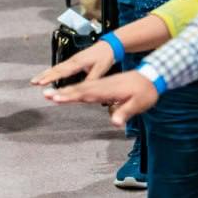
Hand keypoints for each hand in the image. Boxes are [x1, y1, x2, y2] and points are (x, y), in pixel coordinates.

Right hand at [30, 39, 117, 86]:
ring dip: (45, 74)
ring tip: (35, 80)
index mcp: (79, 62)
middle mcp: (73, 60)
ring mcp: (73, 60)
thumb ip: (90, 79)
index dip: (52, 78)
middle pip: (56, 69)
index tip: (42, 83)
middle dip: (44, 76)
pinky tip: (47, 76)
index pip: (62, 71)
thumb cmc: (105, 57)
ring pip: (56, 67)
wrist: (109, 46)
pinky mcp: (74, 60)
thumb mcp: (100, 69)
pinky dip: (52, 72)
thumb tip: (83, 88)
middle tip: (33, 82)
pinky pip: (60, 67)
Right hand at [42, 70, 158, 126]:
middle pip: (79, 89)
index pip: (87, 93)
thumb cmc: (145, 91)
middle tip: (46, 94)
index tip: (57, 97)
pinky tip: (68, 93)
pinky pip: (86, 87)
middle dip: (62, 93)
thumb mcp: (139, 104)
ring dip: (65, 91)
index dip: (71, 96)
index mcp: (109, 89)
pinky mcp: (103, 85)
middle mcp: (103, 85)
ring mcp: (102, 84)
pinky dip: (74, 89)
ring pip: (80, 87)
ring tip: (50, 94)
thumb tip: (115, 122)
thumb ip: (125, 112)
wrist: (151, 75)